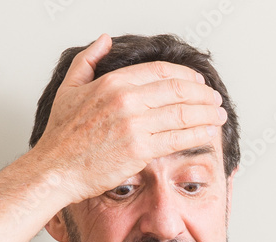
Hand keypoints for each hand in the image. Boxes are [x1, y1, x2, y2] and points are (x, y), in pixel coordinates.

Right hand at [30, 34, 227, 202]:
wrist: (56, 169)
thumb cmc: (62, 135)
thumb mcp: (70, 87)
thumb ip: (88, 60)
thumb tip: (105, 39)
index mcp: (113, 82)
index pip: (161, 71)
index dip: (186, 75)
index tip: (198, 81)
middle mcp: (126, 100)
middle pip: (178, 90)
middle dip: (203, 94)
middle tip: (215, 99)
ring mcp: (134, 125)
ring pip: (182, 114)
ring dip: (207, 113)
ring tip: (219, 115)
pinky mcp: (140, 150)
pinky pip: (177, 139)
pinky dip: (198, 134)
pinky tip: (209, 132)